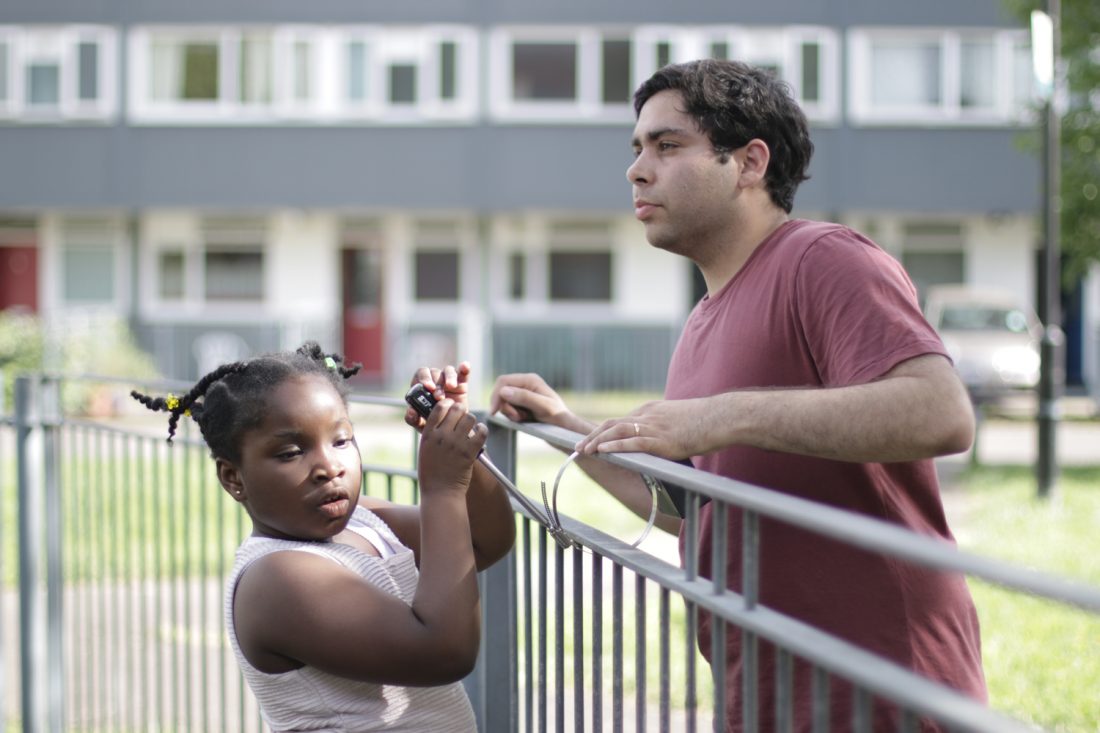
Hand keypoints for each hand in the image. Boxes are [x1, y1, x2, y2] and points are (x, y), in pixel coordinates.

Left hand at [405, 362, 471, 429]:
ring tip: (451, 387)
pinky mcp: (461, 384)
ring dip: (449, 377)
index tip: (428, 387)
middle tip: (439, 396)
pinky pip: (463, 374)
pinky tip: (465, 367)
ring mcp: (448, 381)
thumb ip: (412, 418)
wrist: (450, 429)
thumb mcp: (420, 424)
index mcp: (422, 386)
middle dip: (437, 382)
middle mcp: (434, 380)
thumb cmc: (432, 424)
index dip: (424, 378)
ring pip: (448, 371)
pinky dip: (464, 369)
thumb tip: (410, 411)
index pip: (421, 374)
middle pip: (434, 372)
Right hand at [417, 398, 486, 495]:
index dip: (447, 404)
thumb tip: (442, 421)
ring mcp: (456, 443)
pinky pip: (481, 432)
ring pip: (470, 418)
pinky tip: (480, 433)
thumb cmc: (432, 474)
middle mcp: (442, 436)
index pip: (439, 408)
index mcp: (428, 435)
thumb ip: (432, 435)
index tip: (451, 407)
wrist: (441, 493)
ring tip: (472, 427)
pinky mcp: (469, 452)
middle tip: (463, 417)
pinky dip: (483, 430)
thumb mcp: (425, 451)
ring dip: (472, 421)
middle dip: (461, 411)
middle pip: (456, 410)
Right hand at [488, 373, 570, 426]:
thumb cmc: (559, 418)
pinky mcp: (522, 405)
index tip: (494, 411)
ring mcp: (523, 395)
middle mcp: (525, 384)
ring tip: (524, 419)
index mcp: (530, 379)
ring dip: (510, 413)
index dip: (496, 395)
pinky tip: (525, 420)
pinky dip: (513, 417)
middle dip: (504, 406)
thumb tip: (504, 391)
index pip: (503, 381)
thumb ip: (524, 398)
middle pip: (501, 392)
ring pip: (503, 402)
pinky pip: (509, 409)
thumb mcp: (543, 407)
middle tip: (517, 418)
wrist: (566, 430)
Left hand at [574, 397, 713, 460]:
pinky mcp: (661, 439)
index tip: (593, 440)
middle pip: (613, 423)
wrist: (721, 417)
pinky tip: (602, 451)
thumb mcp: (681, 422)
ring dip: (597, 441)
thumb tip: (666, 444)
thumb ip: (668, 430)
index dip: (605, 431)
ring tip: (583, 450)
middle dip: (593, 436)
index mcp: (653, 410)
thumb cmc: (708, 422)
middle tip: (579, 446)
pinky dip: (614, 446)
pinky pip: (632, 442)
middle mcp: (649, 415)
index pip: (622, 420)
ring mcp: (654, 426)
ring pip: (617, 430)